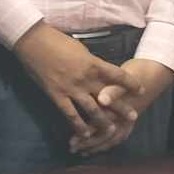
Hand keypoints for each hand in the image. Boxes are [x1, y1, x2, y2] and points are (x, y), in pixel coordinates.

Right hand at [12, 23, 136, 142]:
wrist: (32, 41)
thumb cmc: (55, 40)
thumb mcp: (80, 49)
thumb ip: (90, 63)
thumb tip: (98, 71)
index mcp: (93, 63)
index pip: (118, 76)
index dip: (131, 84)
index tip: (140, 90)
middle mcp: (85, 78)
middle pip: (109, 97)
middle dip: (123, 108)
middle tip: (133, 117)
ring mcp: (71, 88)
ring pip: (92, 110)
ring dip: (103, 122)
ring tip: (112, 130)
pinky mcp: (56, 95)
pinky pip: (70, 114)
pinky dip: (79, 125)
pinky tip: (85, 133)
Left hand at [78, 58, 173, 156]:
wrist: (153, 75)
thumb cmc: (135, 76)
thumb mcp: (125, 80)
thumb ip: (113, 92)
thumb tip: (102, 100)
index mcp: (122, 110)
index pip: (101, 126)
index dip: (86, 135)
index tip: (72, 141)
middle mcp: (125, 119)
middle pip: (105, 136)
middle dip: (89, 144)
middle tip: (72, 149)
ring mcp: (127, 121)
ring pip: (111, 138)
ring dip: (97, 145)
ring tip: (81, 151)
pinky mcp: (128, 120)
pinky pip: (116, 136)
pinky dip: (105, 142)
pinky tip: (94, 147)